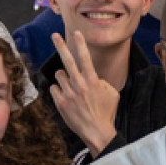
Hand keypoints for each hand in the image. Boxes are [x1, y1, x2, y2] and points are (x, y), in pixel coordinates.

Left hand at [49, 32, 120, 156]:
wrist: (97, 132)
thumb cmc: (107, 112)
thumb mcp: (111, 93)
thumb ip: (101, 81)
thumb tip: (93, 77)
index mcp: (92, 81)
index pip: (85, 57)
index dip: (81, 44)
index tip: (77, 32)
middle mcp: (79, 85)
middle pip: (67, 60)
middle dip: (61, 45)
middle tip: (55, 35)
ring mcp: (68, 94)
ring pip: (59, 75)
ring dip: (64, 77)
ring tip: (71, 86)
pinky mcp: (60, 103)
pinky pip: (54, 88)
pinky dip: (59, 90)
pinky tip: (66, 96)